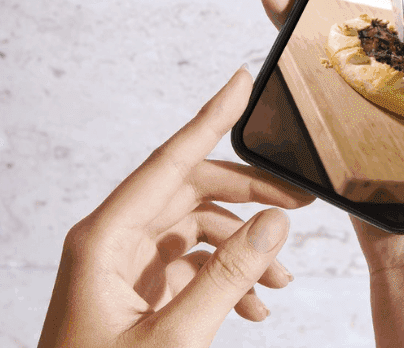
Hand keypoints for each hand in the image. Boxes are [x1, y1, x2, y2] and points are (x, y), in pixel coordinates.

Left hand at [38, 66, 314, 347]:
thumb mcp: (174, 339)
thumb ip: (228, 279)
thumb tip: (275, 226)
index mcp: (103, 239)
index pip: (169, 161)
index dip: (210, 118)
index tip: (241, 82)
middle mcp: (111, 242)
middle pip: (190, 192)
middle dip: (248, 197)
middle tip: (300, 205)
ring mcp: (124, 268)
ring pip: (196, 230)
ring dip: (243, 249)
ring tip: (282, 280)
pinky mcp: (137, 293)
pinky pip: (191, 266)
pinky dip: (227, 278)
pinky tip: (256, 306)